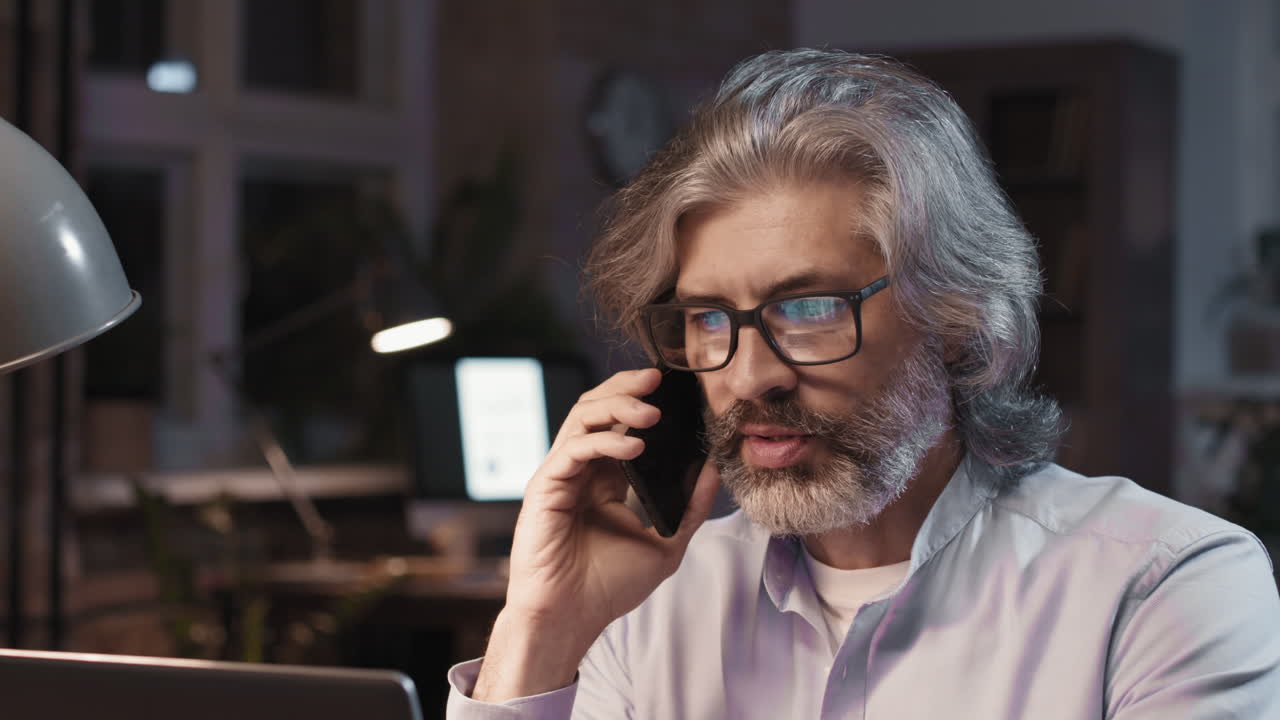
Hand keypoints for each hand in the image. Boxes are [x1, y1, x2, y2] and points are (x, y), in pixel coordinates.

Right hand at [472, 368, 721, 700]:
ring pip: (582, 417)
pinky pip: (574, 449)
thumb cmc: (609, 586)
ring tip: (652, 412)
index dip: (643, 400)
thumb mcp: (666, 540)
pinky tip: (634, 445)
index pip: (620, 422)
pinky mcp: (545, 486)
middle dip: (628, 388)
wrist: (572, 619)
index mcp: (605, 477)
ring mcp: (561, 475)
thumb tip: (715, 467)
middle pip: (597, 407)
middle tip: (659, 378)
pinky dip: (605, 441)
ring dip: (618, 406)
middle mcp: (580, 469)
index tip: (676, 390)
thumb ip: (691, 505)